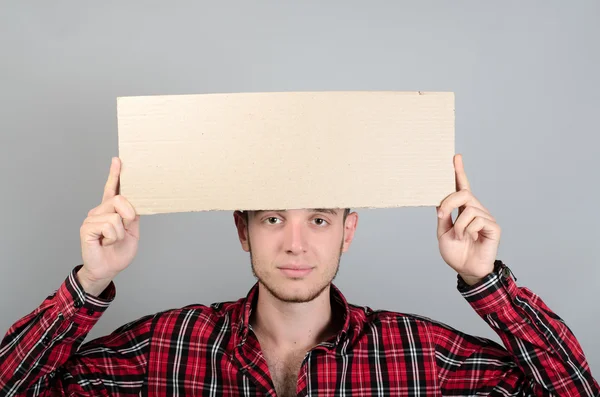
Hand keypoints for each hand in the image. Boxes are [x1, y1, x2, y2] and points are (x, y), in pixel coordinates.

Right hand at [79, 157, 139, 285]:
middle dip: (129, 214)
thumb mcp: (132, 232)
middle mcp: (99, 211)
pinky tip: (105, 242)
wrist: (108, 269)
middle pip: (119, 199)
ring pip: (115, 216)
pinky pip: (108, 225)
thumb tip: (135, 202)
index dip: (115, 175)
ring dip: (120, 232)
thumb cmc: (118, 252)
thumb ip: (133, 216)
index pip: (112, 189)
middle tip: (125, 228)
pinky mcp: (87, 227)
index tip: (118, 160)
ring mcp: (91, 218)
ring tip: (112, 240)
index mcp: (111, 211)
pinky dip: (113, 237)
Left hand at [436, 154, 500, 284]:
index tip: (456, 157)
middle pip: (463, 194)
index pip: (461, 187)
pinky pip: (477, 220)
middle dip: (449, 202)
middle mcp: (475, 210)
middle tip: (441, 217)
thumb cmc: (455, 252)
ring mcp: (485, 218)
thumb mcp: (443, 232)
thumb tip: (439, 201)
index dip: (459, 172)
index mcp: (462, 210)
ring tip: (460, 238)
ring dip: (459, 226)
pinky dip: (468, 231)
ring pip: (468, 209)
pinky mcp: (493, 226)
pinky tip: (471, 240)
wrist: (466, 269)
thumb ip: (443, 216)